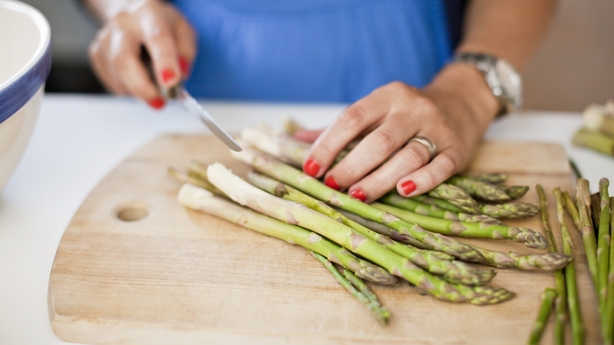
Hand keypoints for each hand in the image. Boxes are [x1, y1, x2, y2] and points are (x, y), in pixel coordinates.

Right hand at [88, 0, 196, 108]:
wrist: (133, 13)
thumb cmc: (161, 24)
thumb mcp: (184, 31)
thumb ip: (186, 53)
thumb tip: (180, 76)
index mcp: (150, 15)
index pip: (157, 38)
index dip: (164, 62)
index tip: (170, 83)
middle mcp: (123, 23)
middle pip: (124, 58)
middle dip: (142, 87)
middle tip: (159, 102)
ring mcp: (106, 37)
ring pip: (116, 73)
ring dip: (136, 90)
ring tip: (152, 90)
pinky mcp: (96, 53)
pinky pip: (110, 80)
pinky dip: (127, 89)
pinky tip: (137, 82)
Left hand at [301, 64, 499, 202]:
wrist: (462, 102)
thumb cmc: (405, 114)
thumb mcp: (374, 112)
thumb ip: (338, 129)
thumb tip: (294, 141)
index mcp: (387, 96)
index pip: (352, 118)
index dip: (328, 145)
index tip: (310, 169)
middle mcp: (413, 108)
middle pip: (379, 140)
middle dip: (351, 166)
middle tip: (332, 186)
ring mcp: (437, 129)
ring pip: (408, 156)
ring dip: (379, 179)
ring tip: (357, 195)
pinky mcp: (457, 150)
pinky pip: (440, 167)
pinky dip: (422, 181)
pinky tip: (403, 191)